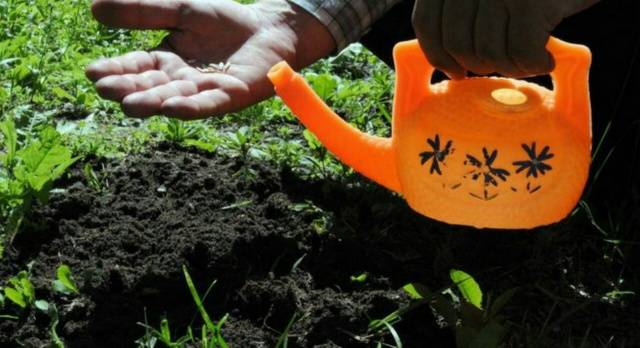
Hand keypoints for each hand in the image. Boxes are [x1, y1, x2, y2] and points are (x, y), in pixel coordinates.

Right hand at [86, 0, 333, 118]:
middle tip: (106, 90)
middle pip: (151, 87)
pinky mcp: (230, 96)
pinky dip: (190, 106)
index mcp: (166, 60)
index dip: (115, 70)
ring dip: (153, 102)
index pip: (136, 67)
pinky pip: (208, 104)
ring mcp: (205, 91)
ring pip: (174, 98)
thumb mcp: (180, 11)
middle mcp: (182, 80)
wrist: (267, 29)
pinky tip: (173, 108)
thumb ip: (143, 12)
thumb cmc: (224, 22)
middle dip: (129, 89)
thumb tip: (93, 9)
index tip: (91, 72)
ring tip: (131, 105)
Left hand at [412, 0, 600, 78]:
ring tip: (529, 59)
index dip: (437, 54)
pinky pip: (521, 53)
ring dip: (511, 67)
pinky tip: (546, 60)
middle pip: (456, 43)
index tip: (456, 74)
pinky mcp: (528, 3)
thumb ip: (458, 15)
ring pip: (489, 53)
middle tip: (503, 65)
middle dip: (478, 65)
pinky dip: (534, 65)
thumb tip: (443, 64)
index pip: (426, 22)